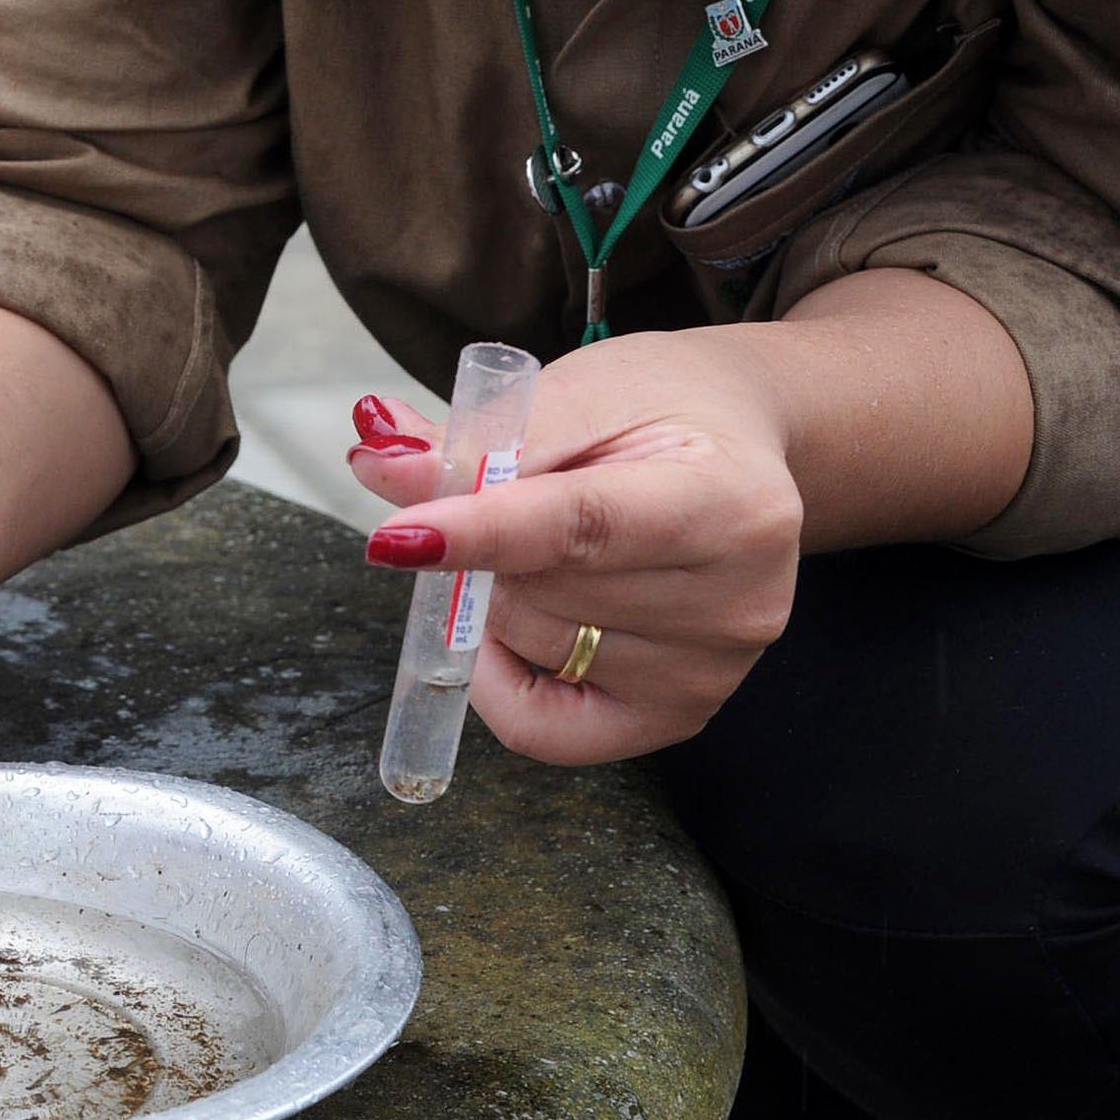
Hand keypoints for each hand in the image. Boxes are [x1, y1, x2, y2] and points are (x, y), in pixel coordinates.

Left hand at [347, 331, 804, 765]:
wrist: (741, 448)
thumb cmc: (661, 410)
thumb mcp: (580, 392)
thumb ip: (481, 437)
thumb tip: (379, 464)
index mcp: (730, 500)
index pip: (581, 527)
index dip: (479, 532)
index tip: (395, 535)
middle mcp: (736, 603)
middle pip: (541, 591)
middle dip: (484, 543)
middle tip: (504, 495)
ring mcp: (710, 672)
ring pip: (530, 645)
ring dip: (500, 593)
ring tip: (545, 543)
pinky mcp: (679, 716)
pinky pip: (541, 728)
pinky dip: (500, 674)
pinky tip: (519, 623)